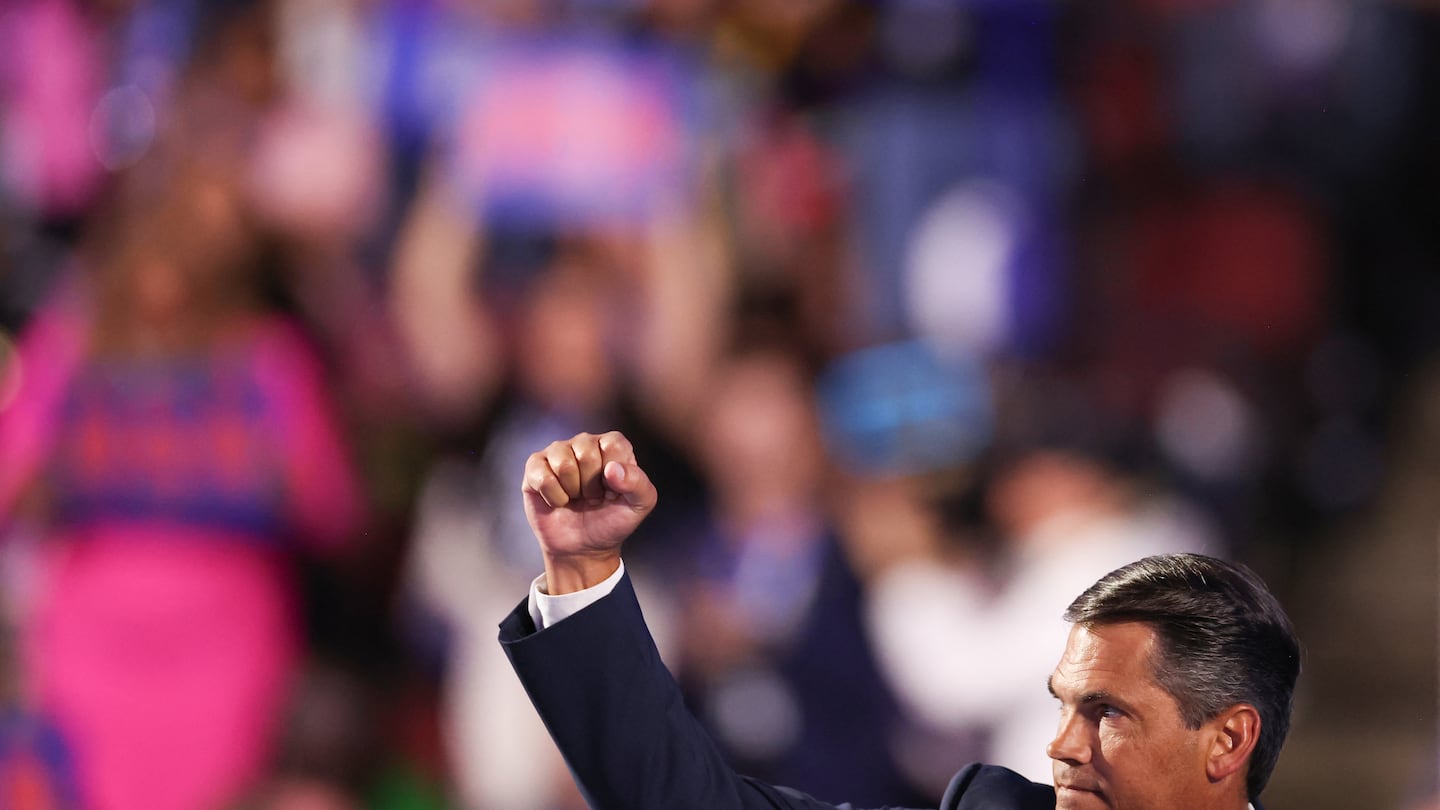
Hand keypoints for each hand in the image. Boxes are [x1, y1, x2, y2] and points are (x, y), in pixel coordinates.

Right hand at [522, 431, 656, 592]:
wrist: (583, 547)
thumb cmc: (613, 521)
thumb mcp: (640, 505)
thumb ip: (638, 484)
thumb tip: (612, 469)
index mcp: (612, 445)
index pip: (613, 445)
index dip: (614, 475)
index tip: (613, 491)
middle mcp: (584, 442)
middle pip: (586, 454)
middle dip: (591, 486)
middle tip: (592, 497)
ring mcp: (557, 452)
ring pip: (563, 464)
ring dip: (572, 491)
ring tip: (576, 498)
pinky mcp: (535, 467)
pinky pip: (542, 476)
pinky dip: (554, 497)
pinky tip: (559, 501)